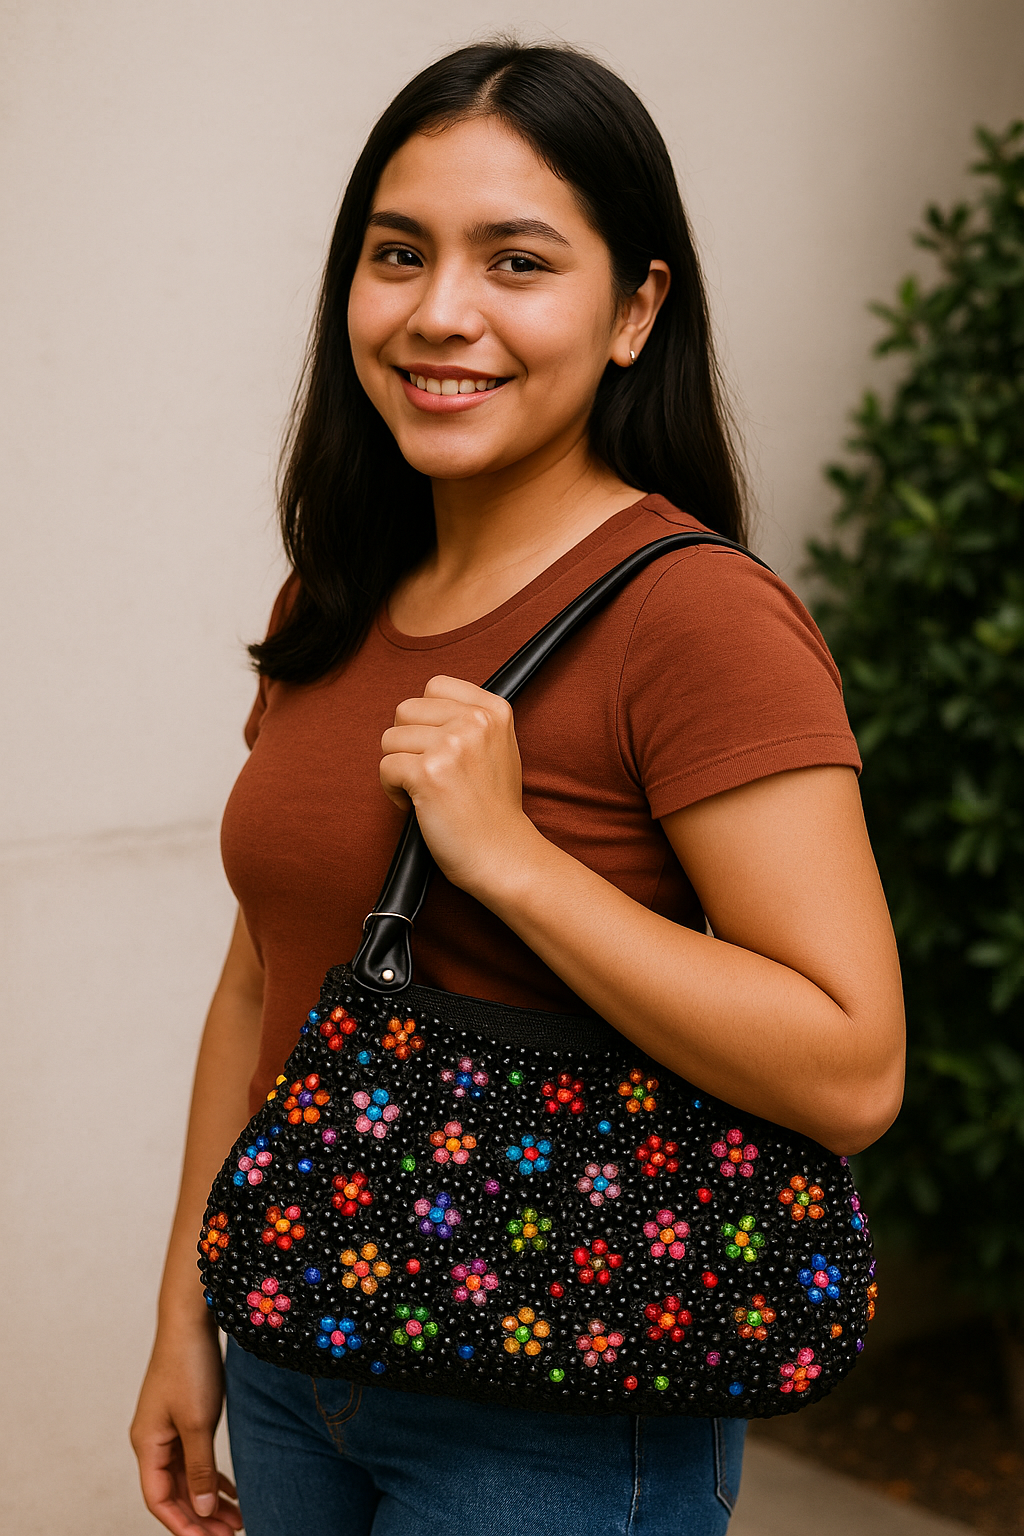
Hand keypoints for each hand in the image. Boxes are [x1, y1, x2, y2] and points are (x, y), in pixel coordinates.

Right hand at [130, 1321, 242, 1535]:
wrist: (190, 1320)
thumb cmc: (189, 1366)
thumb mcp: (197, 1422)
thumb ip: (199, 1469)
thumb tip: (201, 1511)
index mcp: (147, 1444)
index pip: (159, 1500)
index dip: (182, 1526)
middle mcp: (152, 1440)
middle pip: (174, 1492)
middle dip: (201, 1517)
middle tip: (232, 1534)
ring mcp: (166, 1428)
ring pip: (186, 1477)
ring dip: (209, 1499)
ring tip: (237, 1520)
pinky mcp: (182, 1416)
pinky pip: (194, 1458)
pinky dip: (211, 1476)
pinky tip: (231, 1491)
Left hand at [380, 675, 537, 896]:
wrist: (502, 854)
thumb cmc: (493, 807)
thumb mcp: (498, 746)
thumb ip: (468, 719)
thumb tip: (421, 708)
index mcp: (494, 709)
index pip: (435, 686)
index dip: (425, 718)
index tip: (437, 746)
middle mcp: (474, 721)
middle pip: (406, 710)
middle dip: (407, 742)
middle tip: (426, 772)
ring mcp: (452, 745)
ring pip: (390, 738)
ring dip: (398, 767)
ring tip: (421, 790)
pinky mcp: (429, 772)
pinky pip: (385, 767)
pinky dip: (392, 790)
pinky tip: (415, 806)